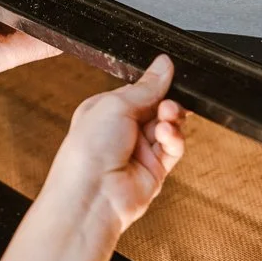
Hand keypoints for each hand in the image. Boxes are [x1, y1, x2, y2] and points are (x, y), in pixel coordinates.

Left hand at [40, 55, 185, 230]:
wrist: (91, 196)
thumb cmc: (87, 152)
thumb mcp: (116, 105)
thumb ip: (146, 87)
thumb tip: (164, 64)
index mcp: (106, 111)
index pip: (140, 91)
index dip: (155, 85)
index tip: (169, 77)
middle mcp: (123, 130)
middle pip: (158, 107)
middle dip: (167, 102)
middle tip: (168, 103)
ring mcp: (139, 151)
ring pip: (169, 126)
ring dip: (171, 119)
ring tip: (166, 118)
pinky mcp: (155, 169)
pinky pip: (174, 148)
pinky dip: (174, 139)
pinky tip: (166, 135)